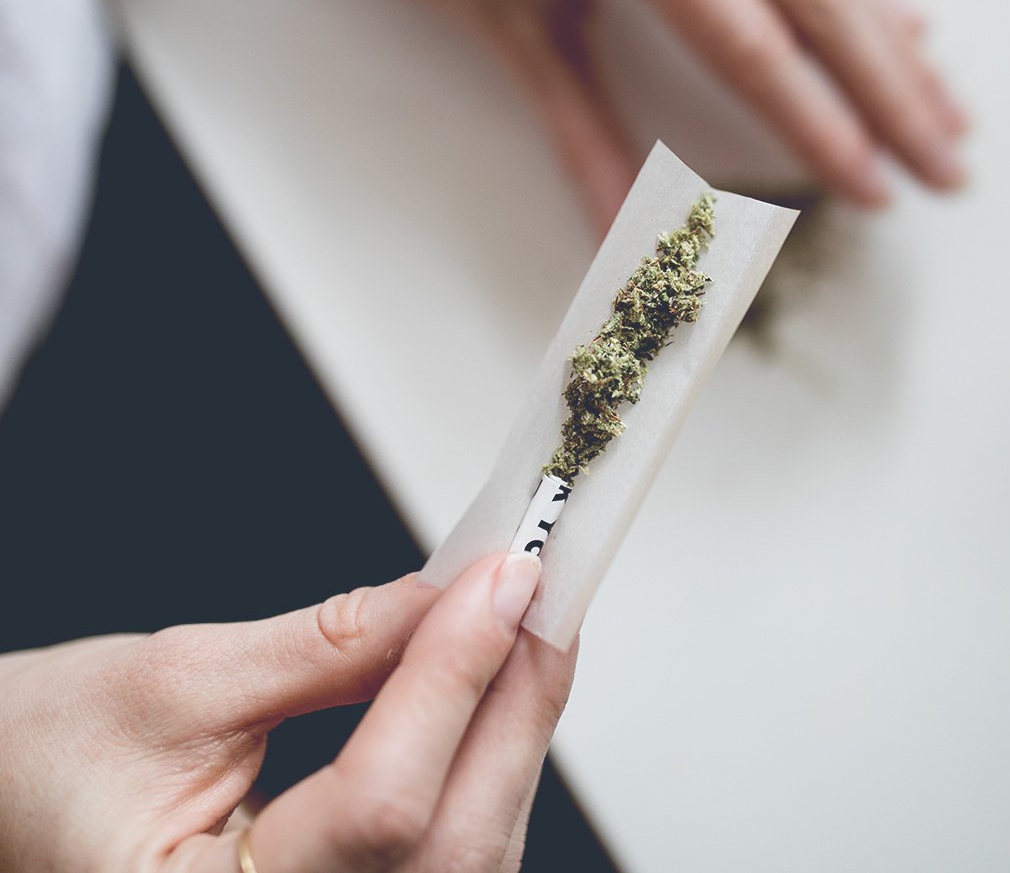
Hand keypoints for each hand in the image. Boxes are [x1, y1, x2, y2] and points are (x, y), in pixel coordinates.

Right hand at [0, 554, 575, 871]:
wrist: (6, 793)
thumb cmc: (42, 757)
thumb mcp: (173, 683)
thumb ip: (327, 646)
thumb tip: (451, 596)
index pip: (384, 807)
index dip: (454, 680)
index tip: (503, 579)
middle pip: (453, 842)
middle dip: (513, 702)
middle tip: (541, 590)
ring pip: (469, 850)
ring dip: (511, 728)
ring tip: (526, 622)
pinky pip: (451, 851)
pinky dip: (483, 761)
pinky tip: (494, 687)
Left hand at [168, 0, 969, 229]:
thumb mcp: (493, 21)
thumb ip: (579, 130)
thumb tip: (631, 232)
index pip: (754, 36)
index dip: (824, 122)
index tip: (879, 188)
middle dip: (891, 88)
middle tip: (949, 162)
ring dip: (890, 33)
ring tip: (947, 105)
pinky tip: (897, 14)